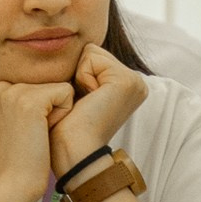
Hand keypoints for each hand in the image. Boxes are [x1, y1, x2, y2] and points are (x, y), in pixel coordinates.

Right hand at [0, 80, 76, 201]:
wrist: (10, 186)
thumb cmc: (19, 163)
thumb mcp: (16, 124)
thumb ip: (27, 104)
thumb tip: (53, 91)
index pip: (42, 86)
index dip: (44, 111)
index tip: (27, 134)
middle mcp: (4, 86)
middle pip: (52, 86)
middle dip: (51, 111)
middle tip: (33, 137)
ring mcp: (15, 92)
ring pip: (60, 89)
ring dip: (57, 114)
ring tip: (37, 136)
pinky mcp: (30, 102)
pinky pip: (66, 93)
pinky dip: (63, 115)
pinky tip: (44, 133)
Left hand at [49, 43, 148, 178]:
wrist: (74, 152)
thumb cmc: (67, 128)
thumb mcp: (78, 93)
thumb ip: (83, 71)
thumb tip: (64, 48)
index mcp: (127, 84)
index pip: (92, 55)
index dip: (77, 75)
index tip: (81, 103)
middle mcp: (136, 82)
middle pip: (91, 51)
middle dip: (78, 73)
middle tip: (82, 103)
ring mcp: (134, 81)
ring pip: (90, 52)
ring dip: (79, 76)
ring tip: (85, 103)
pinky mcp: (126, 81)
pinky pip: (90, 57)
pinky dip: (81, 77)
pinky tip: (88, 101)